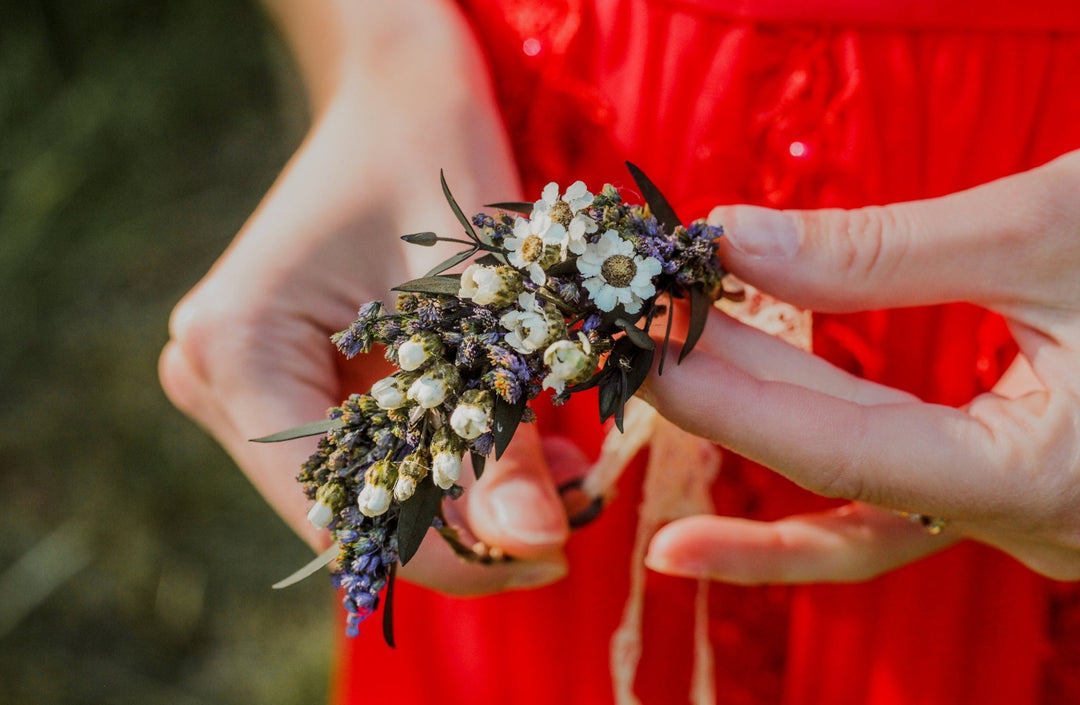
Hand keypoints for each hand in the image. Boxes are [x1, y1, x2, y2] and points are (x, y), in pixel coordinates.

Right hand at [159, 0, 573, 593]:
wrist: (400, 89)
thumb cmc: (433, 152)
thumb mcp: (480, 295)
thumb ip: (503, 429)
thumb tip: (532, 545)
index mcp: (235, 348)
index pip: (343, 506)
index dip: (448, 554)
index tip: (551, 555)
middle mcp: (217, 378)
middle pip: (355, 502)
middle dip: (468, 523)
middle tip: (571, 512)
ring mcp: (247, 381)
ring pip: (372, 482)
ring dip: (468, 494)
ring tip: (562, 473)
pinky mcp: (288, 376)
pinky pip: (376, 445)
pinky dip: (452, 456)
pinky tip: (524, 444)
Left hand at [642, 150, 1079, 582]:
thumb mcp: (1045, 231)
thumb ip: (884, 250)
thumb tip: (737, 240)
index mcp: (1038, 480)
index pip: (836, 452)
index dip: (725, 401)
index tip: (636, 351)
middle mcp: (1028, 524)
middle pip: (828, 470)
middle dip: (720, 404)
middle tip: (626, 348)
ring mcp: (1020, 513)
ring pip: (854, 491)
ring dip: (760, 420)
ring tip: (664, 371)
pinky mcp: (1012, 480)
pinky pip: (896, 484)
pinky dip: (821, 444)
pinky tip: (755, 407)